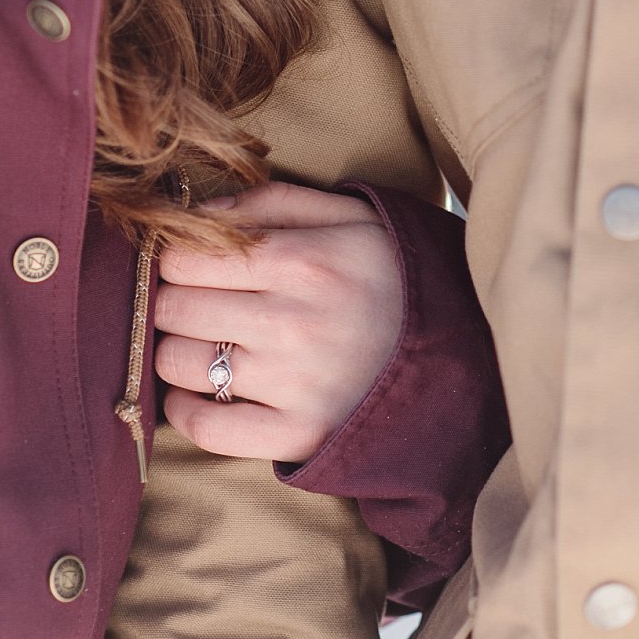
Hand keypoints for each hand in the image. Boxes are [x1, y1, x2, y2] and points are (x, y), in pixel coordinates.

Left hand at [154, 181, 401, 461]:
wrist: (466, 355)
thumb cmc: (395, 277)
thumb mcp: (351, 218)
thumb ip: (270, 204)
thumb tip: (196, 212)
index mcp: (303, 261)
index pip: (185, 256)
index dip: (175, 258)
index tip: (190, 266)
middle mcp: (292, 322)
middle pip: (173, 307)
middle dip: (171, 302)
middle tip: (196, 305)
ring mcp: (294, 384)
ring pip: (178, 363)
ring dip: (177, 352)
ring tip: (203, 344)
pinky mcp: (298, 435)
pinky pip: (204, 427)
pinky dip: (185, 410)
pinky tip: (201, 391)